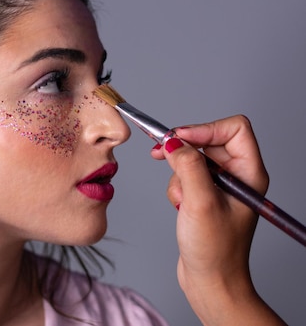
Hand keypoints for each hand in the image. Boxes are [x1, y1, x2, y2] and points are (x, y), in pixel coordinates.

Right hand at [151, 115, 284, 324]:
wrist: (211, 281)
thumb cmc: (216, 250)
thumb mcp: (200, 203)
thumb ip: (187, 166)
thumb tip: (172, 141)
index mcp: (249, 173)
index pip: (233, 129)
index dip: (204, 129)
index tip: (178, 139)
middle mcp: (238, 175)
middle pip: (208, 140)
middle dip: (184, 151)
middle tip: (160, 154)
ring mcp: (221, 186)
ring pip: (192, 158)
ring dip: (178, 174)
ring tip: (181, 199)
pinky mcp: (205, 195)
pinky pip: (185, 175)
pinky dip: (176, 187)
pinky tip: (180, 207)